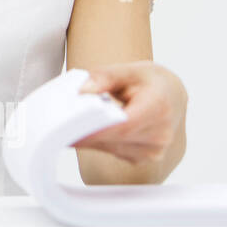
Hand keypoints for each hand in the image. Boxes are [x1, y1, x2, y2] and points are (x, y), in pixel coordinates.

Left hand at [72, 60, 186, 163]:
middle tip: (54, 127)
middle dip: (83, 132)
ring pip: (110, 148)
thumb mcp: (129, 69)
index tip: (69, 128)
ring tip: (63, 126)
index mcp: (158, 107)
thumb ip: (104, 77)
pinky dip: (96, 142)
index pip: (123, 125)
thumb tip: (82, 91)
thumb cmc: (150, 82)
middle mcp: (160, 133)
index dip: (95, 129)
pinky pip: (113, 152)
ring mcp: (153, 150)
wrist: (172, 97)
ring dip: (87, 138)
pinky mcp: (143, 157)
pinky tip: (82, 131)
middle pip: (114, 139)